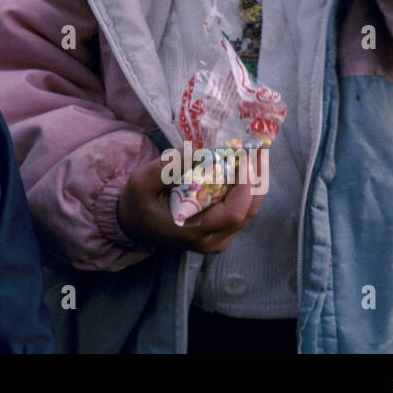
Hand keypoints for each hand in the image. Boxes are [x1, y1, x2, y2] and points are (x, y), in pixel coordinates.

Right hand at [117, 151, 263, 254]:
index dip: (244, 186)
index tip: (245, 159)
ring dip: (255, 184)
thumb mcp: (142, 181)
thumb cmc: (137, 202)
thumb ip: (167, 167)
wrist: (133, 224)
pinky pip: (240, 212)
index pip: (233, 213)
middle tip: (259, 151)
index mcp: (193, 232)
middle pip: (247, 212)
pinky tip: (246, 170)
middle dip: (256, 180)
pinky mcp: (219, 233)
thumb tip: (195, 151)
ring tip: (257, 156)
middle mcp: (210, 241)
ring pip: (248, 212)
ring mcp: (217, 240)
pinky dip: (246, 190)